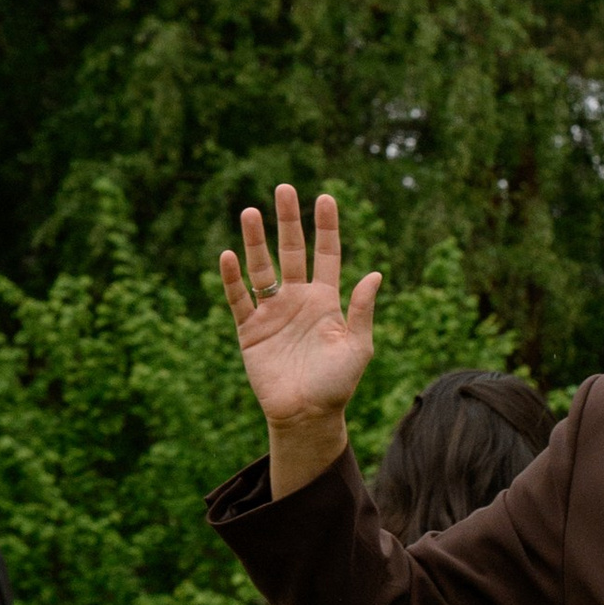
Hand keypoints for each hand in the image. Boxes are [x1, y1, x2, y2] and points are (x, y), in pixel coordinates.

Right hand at [218, 186, 381, 496]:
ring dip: (255, 241)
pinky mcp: (250, 330)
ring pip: (262, 268)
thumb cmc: (337, 384)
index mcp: (326, 301)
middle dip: (288, 221)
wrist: (307, 416)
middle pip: (292, 251)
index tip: (326, 197)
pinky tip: (228, 254)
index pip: (327, 255)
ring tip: (250, 212)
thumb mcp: (358, 347)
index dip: (326, 228)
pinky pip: (238, 298)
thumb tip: (375, 274)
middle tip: (284, 188)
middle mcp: (298, 300)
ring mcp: (272, 313)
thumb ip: (361, 310)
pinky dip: (233, 278)